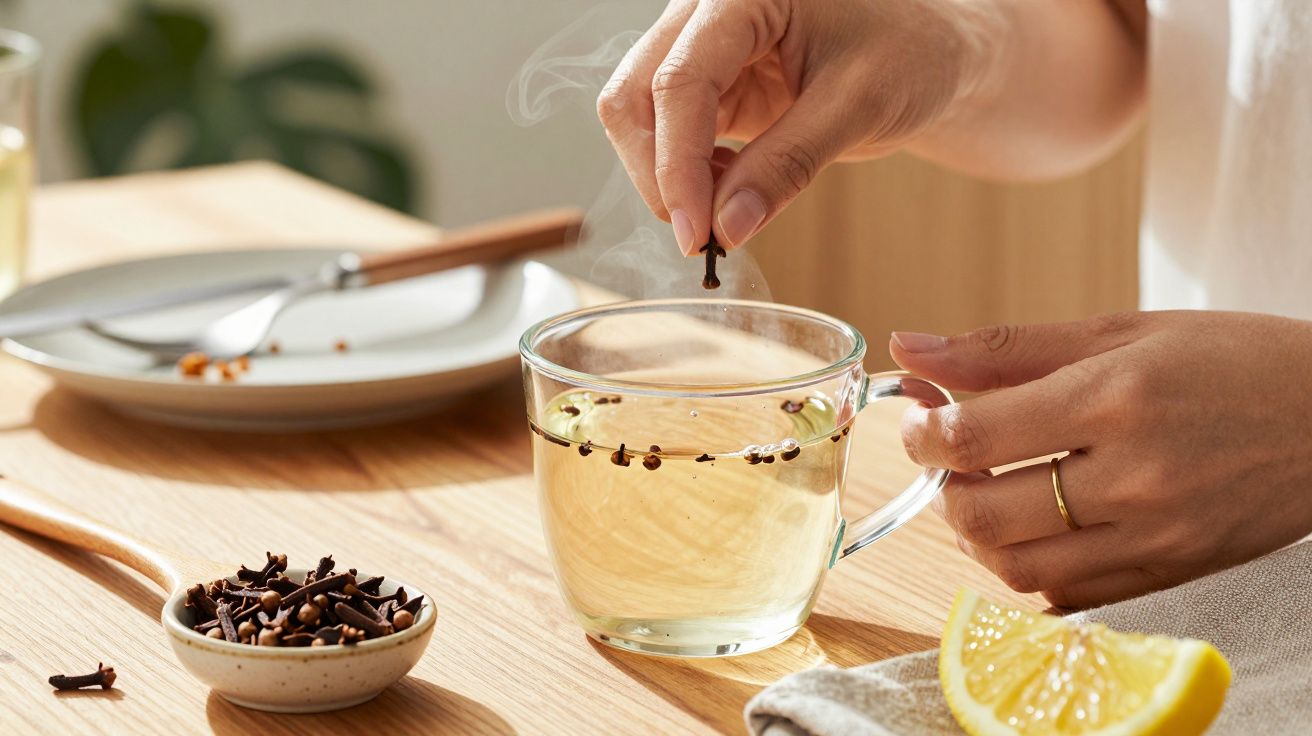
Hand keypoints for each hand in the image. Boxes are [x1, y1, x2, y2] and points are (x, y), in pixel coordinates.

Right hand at [597, 0, 986, 253]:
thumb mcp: (859, 107)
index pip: (679, 81)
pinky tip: (729, 189)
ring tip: (727, 209)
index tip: (695, 234)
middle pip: (634, 95)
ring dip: (667, 176)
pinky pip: (667, 132)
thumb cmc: (911, 53)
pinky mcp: (709, 81)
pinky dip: (685, 174)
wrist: (933, 51)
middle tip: (702, 237)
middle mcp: (708, 11)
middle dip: (658, 173)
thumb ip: (787, 165)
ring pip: (638, 117)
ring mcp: (701, 45)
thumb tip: (725, 228)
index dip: (677, 165)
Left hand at [892, 311, 1311, 607]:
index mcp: (1115, 398)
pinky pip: (1065, 595)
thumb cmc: (1230, 361)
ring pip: (1014, 567)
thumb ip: (1005, 347)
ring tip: (991, 488)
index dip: (920, 431)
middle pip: (982, 514)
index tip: (918, 417)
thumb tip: (908, 347)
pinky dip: (1029, 565)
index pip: (972, 436)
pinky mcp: (1169, 575)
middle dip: (941, 484)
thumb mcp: (1120, 331)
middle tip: (951, 455)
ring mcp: (1154, 536)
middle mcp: (1133, 475)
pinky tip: (1038, 525)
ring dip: (976, 532)